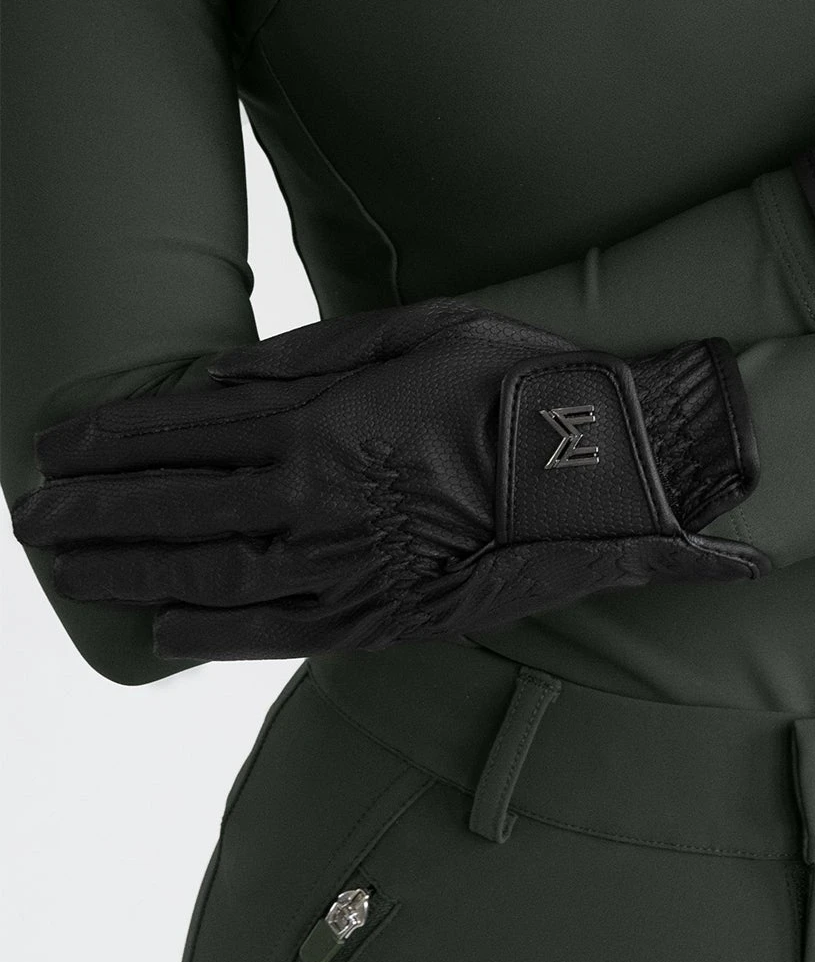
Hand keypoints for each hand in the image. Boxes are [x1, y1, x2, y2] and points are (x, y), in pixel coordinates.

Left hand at [10, 299, 765, 658]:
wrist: (610, 471)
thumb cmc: (521, 384)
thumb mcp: (421, 329)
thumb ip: (315, 353)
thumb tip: (224, 375)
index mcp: (323, 419)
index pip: (186, 433)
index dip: (110, 443)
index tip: (53, 448)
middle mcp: (317, 497)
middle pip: (175, 507)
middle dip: (92, 511)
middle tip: (32, 517)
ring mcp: (344, 564)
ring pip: (207, 572)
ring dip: (127, 571)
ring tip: (68, 569)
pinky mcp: (380, 616)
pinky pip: (277, 632)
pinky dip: (213, 632)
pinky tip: (164, 628)